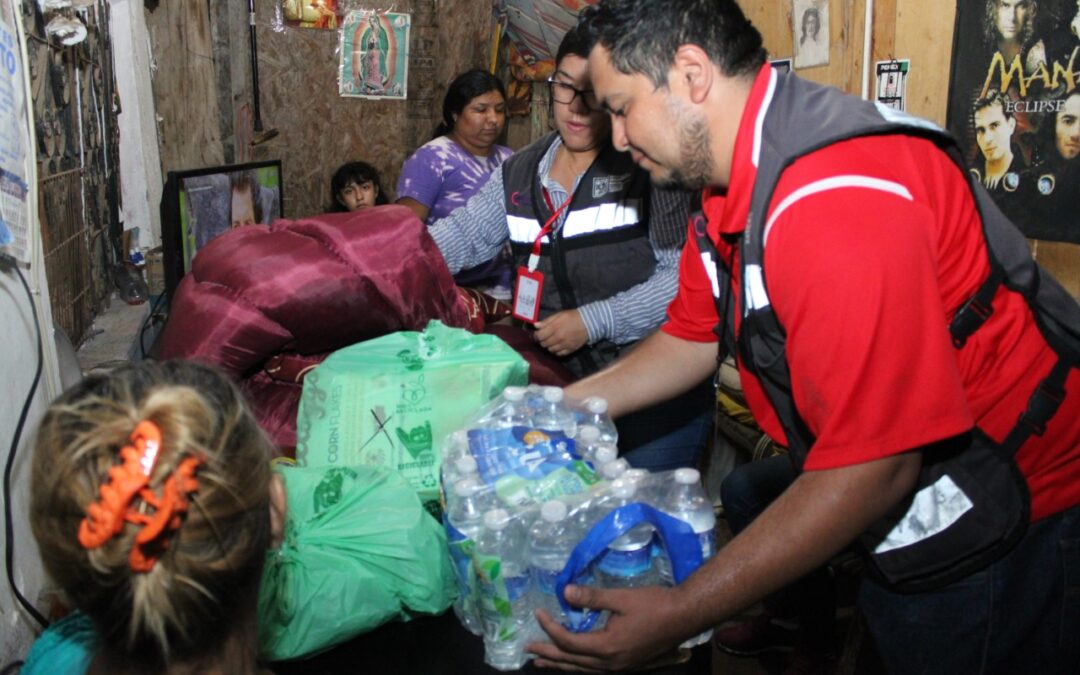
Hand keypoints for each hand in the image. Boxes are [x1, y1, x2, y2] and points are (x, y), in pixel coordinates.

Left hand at [527, 584, 688, 671]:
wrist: (684, 617)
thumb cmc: (654, 605)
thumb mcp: (621, 598)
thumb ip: (592, 597)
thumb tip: (565, 591)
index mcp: (606, 647)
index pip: (568, 641)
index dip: (550, 628)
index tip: (539, 612)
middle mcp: (610, 663)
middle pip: (571, 660)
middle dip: (548, 654)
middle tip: (527, 650)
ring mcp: (619, 667)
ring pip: (582, 669)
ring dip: (561, 664)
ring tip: (542, 663)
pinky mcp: (626, 665)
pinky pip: (594, 669)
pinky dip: (578, 665)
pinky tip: (574, 662)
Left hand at [534, 310, 588, 356]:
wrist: (589, 323)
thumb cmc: (573, 317)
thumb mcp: (559, 315)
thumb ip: (547, 321)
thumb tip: (536, 326)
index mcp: (554, 328)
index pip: (539, 336)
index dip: (536, 335)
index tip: (537, 334)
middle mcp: (558, 338)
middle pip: (543, 344)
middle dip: (542, 340)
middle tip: (545, 337)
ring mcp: (564, 345)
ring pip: (550, 350)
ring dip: (549, 346)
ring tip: (552, 341)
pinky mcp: (570, 350)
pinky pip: (559, 354)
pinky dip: (556, 351)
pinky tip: (558, 346)